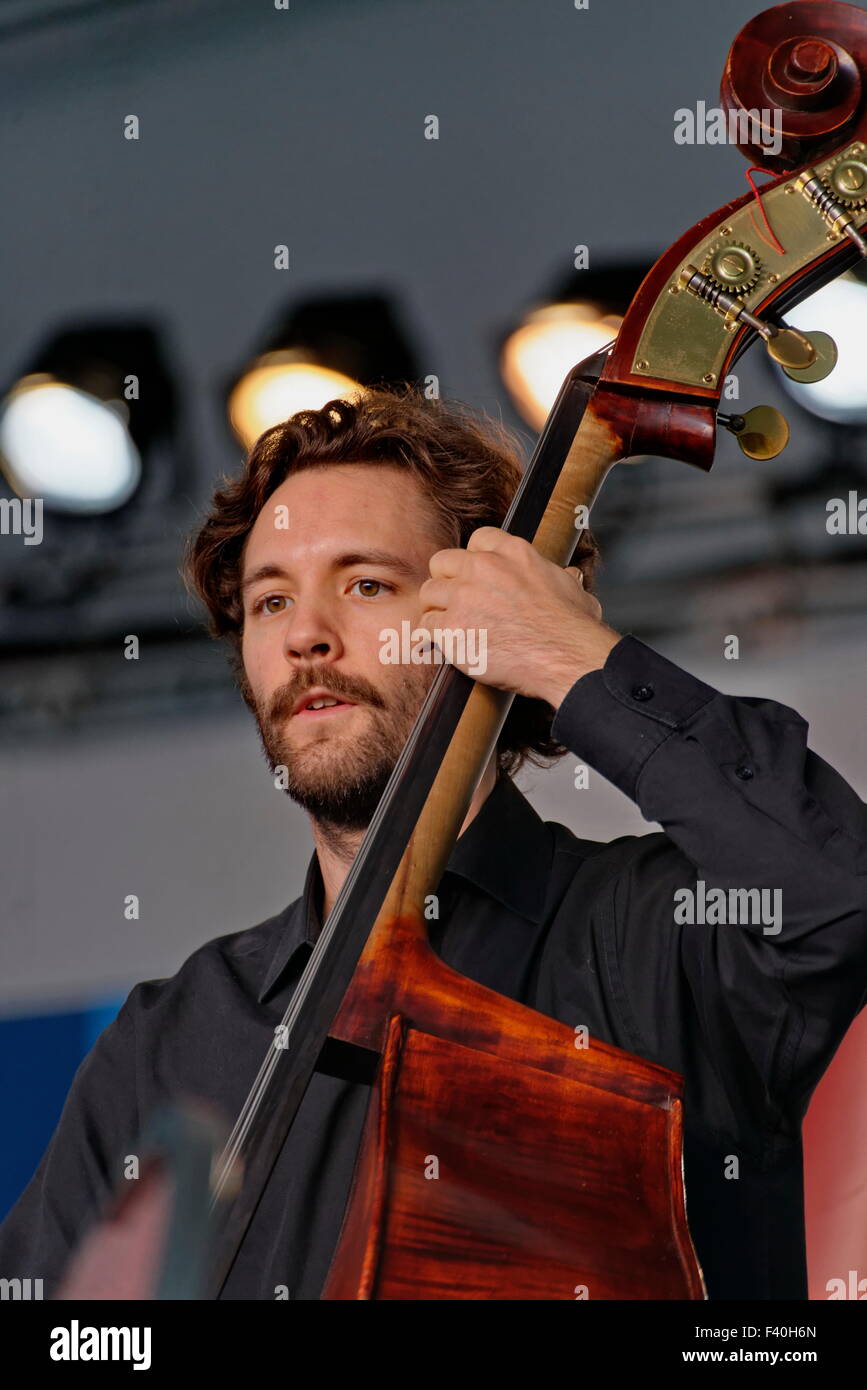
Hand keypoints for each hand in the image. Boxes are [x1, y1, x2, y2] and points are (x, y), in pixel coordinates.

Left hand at [417, 527, 620, 707]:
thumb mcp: (573, 590)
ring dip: (436, 609)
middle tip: (456, 602)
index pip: (477, 540)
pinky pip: (425, 625)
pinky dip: (433, 637)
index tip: (476, 577)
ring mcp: (464, 595)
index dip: (473, 560)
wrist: (564, 656)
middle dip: (446, 581)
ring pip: (428, 592)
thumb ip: (562, 578)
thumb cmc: (573, 628)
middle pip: (442, 561)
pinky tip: (447, 645)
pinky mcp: (451, 626)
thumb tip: (569, 575)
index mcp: (513, 552)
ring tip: (451, 626)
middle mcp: (483, 567)